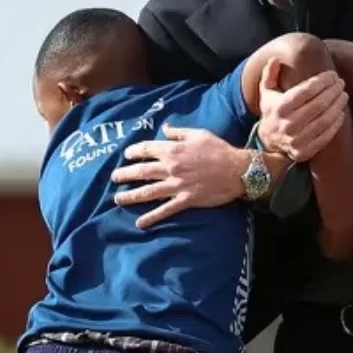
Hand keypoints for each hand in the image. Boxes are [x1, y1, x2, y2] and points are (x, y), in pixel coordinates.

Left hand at [110, 124, 247, 227]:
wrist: (238, 170)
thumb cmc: (219, 150)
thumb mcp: (199, 134)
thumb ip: (179, 132)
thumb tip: (164, 128)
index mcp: (173, 150)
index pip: (146, 150)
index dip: (134, 152)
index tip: (127, 155)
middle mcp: (171, 168)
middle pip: (141, 172)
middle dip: (125, 174)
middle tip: (114, 178)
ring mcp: (177, 185)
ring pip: (148, 192)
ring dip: (131, 196)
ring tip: (118, 199)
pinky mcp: (185, 200)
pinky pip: (165, 210)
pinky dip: (152, 217)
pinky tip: (140, 223)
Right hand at [258, 59, 347, 161]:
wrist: (269, 141)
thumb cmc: (272, 110)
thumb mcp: (266, 92)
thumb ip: (270, 74)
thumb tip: (276, 59)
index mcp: (279, 108)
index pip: (305, 91)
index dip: (322, 81)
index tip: (332, 75)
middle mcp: (287, 125)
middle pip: (318, 105)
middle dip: (333, 91)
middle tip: (341, 83)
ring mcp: (296, 140)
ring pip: (324, 120)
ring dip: (338, 106)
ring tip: (344, 95)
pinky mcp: (304, 152)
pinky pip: (325, 136)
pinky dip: (336, 124)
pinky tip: (341, 113)